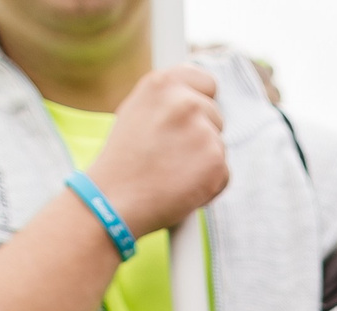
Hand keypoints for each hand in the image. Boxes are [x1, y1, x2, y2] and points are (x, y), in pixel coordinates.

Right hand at [88, 65, 228, 237]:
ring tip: (171, 174)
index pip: (206, 82)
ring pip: (219, 146)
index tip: (192, 120)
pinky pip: (224, 173)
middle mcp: (186, 101)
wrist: (112, 201)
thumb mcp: (136, 113)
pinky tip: (181, 189)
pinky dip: (209, 186)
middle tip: (170, 156)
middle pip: (216, 116)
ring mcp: (204, 131)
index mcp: (163, 83)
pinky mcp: (216, 161)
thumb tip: (197, 100)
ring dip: (203, 162)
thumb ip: (168, 101)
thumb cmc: (122, 163)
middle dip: (201, 135)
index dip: (201, 102)